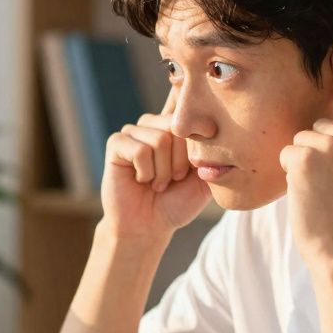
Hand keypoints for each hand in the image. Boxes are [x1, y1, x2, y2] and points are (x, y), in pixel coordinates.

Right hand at [100, 96, 211, 240]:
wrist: (149, 227)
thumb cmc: (177, 203)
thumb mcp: (206, 177)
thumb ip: (213, 152)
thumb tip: (215, 124)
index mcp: (175, 127)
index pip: (186, 104)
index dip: (196, 120)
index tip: (202, 146)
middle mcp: (154, 124)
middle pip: (177, 126)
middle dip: (181, 161)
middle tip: (174, 179)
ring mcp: (133, 132)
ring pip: (160, 139)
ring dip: (163, 171)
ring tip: (158, 183)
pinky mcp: (116, 143)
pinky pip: (140, 150)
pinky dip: (146, 172)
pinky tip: (141, 181)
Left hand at [278, 50, 332, 267]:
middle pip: (319, 127)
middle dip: (315, 153)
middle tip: (329, 187)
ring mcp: (332, 144)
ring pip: (300, 141)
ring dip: (302, 166)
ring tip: (320, 192)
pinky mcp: (306, 155)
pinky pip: (287, 154)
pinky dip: (290, 174)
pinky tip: (307, 193)